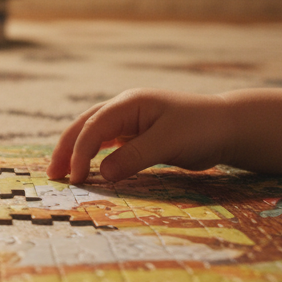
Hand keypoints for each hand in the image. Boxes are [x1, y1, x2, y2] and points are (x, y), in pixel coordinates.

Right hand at [46, 88, 230, 184]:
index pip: (94, 127)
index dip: (80, 152)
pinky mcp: (138, 133)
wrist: (228, 127)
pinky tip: (88, 168)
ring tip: (62, 173)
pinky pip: (108, 142)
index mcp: (130, 103)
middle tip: (52, 175)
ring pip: (93, 133)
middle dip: (66, 149)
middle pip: (85, 125)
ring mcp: (131, 119)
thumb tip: (103, 174)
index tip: (76, 178)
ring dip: (77, 151)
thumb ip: (134, 157)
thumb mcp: (168, 144)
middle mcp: (125, 108)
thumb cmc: (201, 130)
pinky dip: (94, 154)